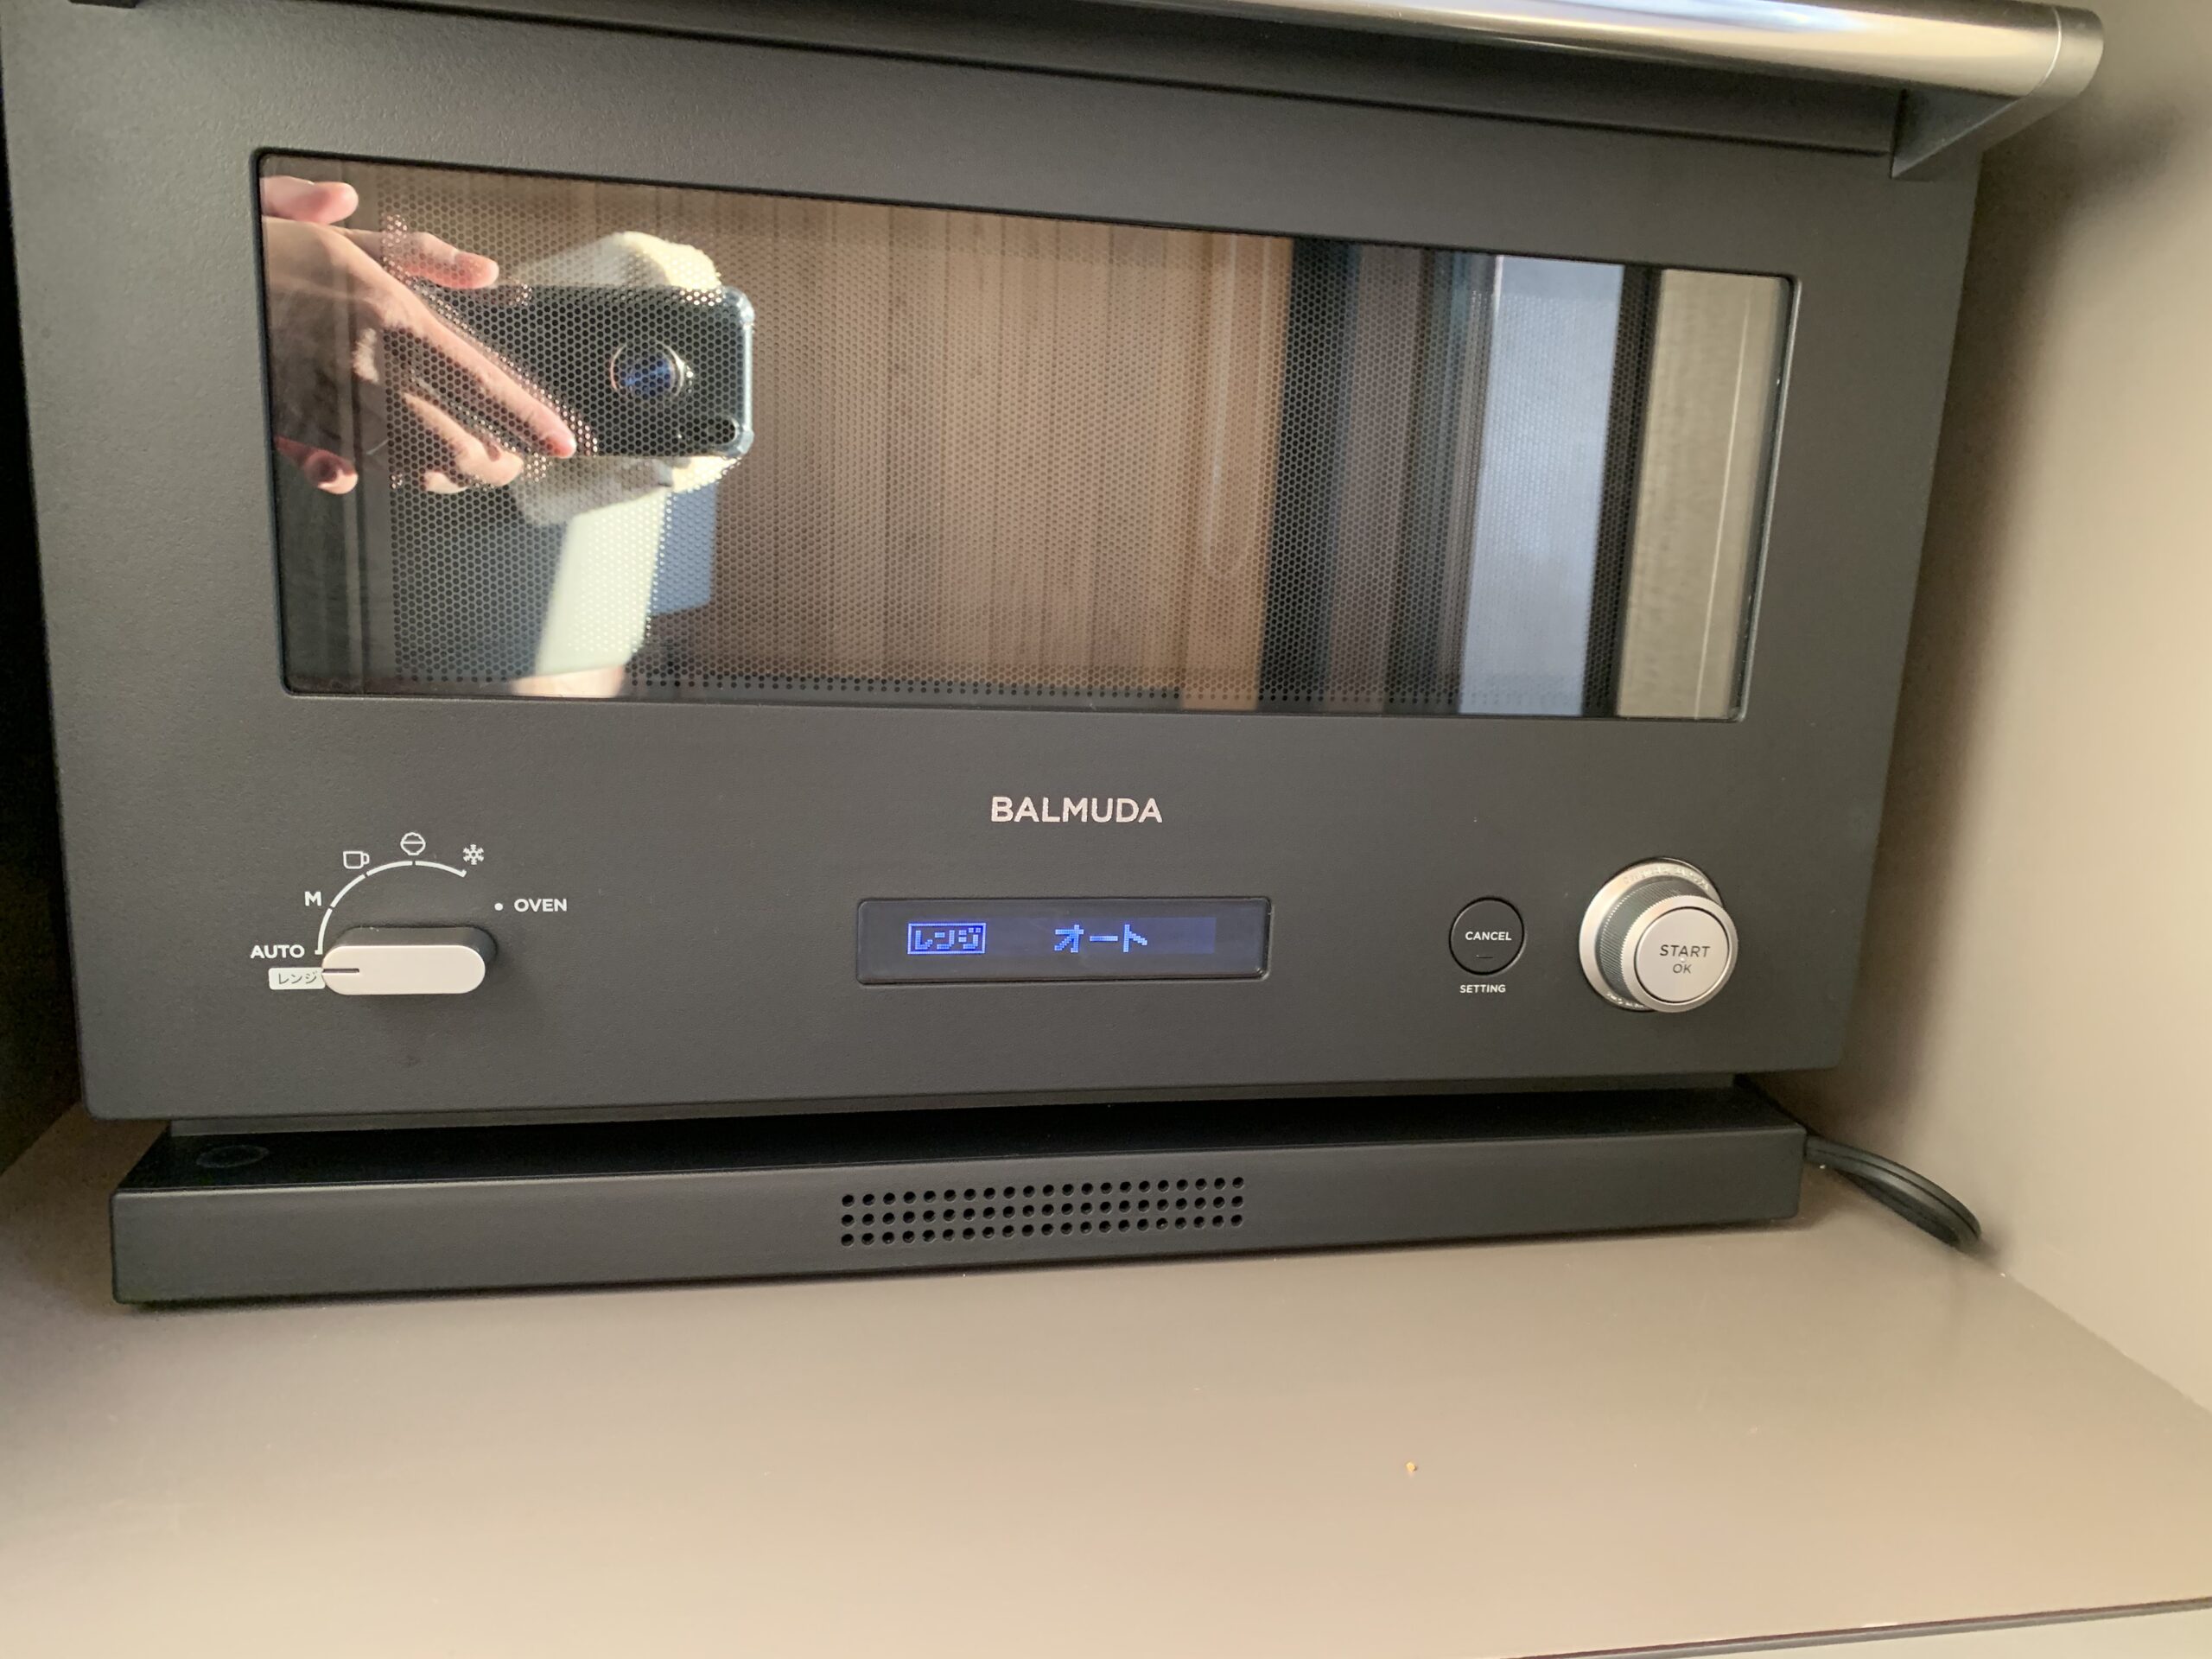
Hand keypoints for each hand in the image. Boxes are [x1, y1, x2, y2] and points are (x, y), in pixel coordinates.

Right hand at [259, 176, 575, 493]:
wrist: (199, 280)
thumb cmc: (279, 256)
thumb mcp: (355, 240)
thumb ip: (427, 256)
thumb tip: (486, 272)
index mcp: (390, 315)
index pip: (477, 379)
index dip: (526, 418)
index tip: (559, 441)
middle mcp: (365, 364)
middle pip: (451, 440)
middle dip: (493, 462)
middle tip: (511, 462)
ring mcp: (332, 402)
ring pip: (409, 463)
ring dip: (447, 474)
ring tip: (470, 469)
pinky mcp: (300, 425)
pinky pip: (358, 468)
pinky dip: (390, 474)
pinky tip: (407, 469)